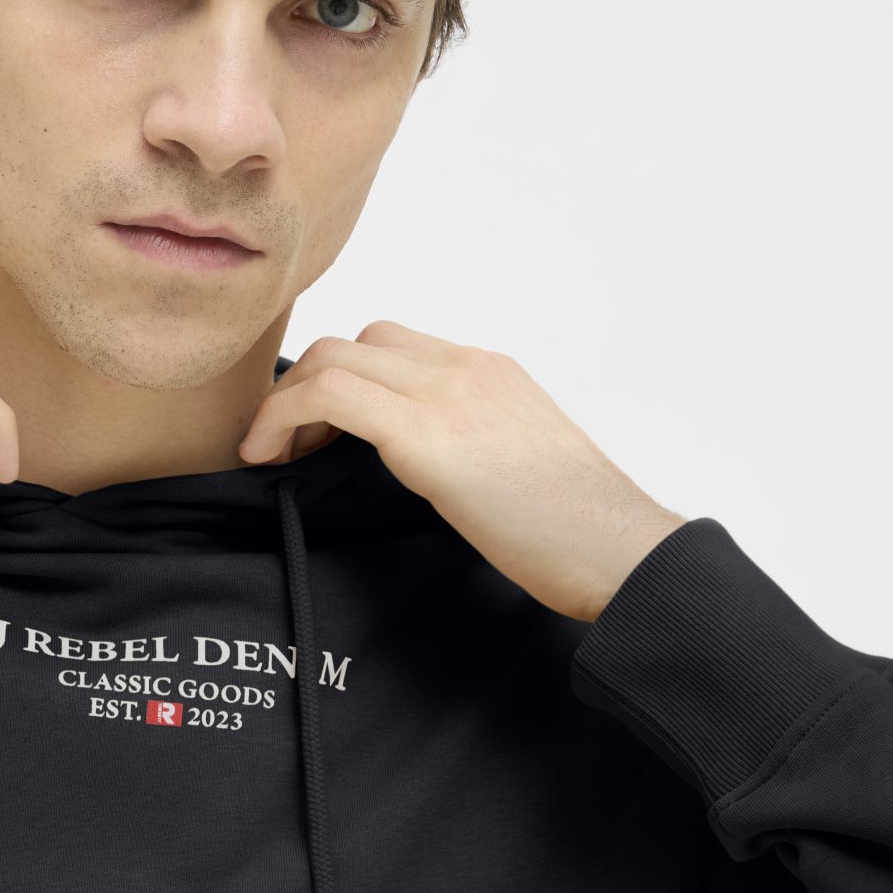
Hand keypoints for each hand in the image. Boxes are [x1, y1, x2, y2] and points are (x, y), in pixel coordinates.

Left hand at [239, 321, 685, 622]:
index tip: (314, 437)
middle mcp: (466, 367)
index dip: (337, 382)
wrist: (620, 550)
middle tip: (287, 449)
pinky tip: (272, 460)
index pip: (389, 346)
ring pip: (331, 357)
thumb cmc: (573, 531)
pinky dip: (282, 417)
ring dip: (285, 402)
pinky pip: (330, 394)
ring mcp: (448, 393)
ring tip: (275, 457)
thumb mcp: (511, 466)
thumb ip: (461, 447)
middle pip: (353, 342)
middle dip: (303, 388)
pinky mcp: (428, 434)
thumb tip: (412, 470)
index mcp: (487, 373)